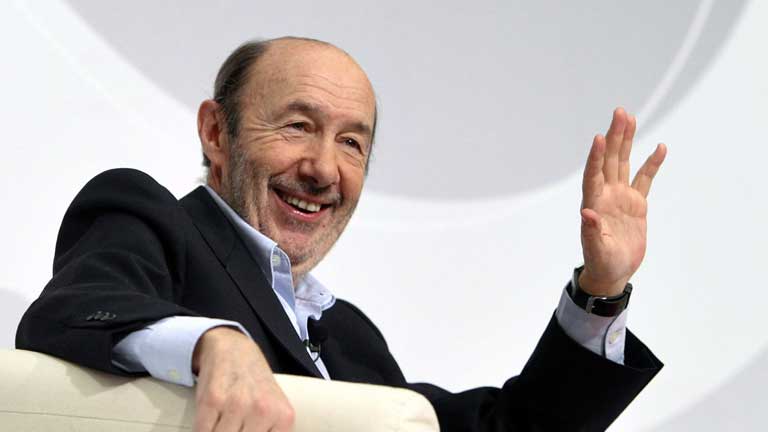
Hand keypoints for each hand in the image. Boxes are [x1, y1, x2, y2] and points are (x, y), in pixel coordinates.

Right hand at [192, 327, 294, 431]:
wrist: (233, 349)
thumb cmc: (255, 383)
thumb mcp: (274, 408)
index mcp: (283, 417)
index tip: (244, 431)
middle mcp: (263, 411)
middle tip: (234, 424)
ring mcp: (237, 404)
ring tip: (223, 421)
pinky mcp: (212, 400)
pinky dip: (203, 431)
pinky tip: (210, 421)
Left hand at [579, 108, 666, 295]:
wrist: (612, 272)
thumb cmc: (601, 262)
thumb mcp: (597, 250)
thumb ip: (592, 232)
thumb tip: (586, 214)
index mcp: (594, 204)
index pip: (593, 175)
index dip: (596, 157)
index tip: (599, 138)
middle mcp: (605, 195)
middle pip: (610, 161)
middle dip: (614, 137)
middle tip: (620, 113)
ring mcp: (620, 197)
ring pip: (624, 163)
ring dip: (626, 141)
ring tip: (630, 118)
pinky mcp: (635, 204)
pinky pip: (644, 179)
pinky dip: (651, 164)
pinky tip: (659, 148)